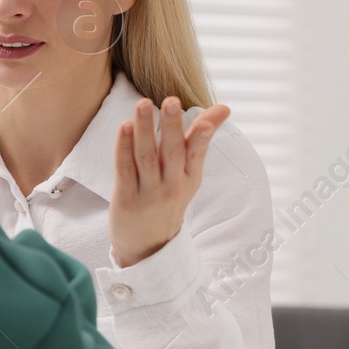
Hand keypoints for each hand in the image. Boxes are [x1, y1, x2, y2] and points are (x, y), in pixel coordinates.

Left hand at [108, 96, 230, 267]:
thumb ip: (200, 140)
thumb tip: (224, 108)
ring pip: (146, 157)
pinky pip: (125, 170)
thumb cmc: (169, 200)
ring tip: (142, 104)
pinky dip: (124, 148)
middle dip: (172, 126)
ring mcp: (149, 193)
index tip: (208, 113)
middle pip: (172, 152)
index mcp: (190, 177)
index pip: (198, 151)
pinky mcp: (126, 199)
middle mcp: (172, 185)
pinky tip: (124, 128)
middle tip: (171, 102)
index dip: (203, 132)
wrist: (149, 247)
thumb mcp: (191, 174)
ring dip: (144, 129)